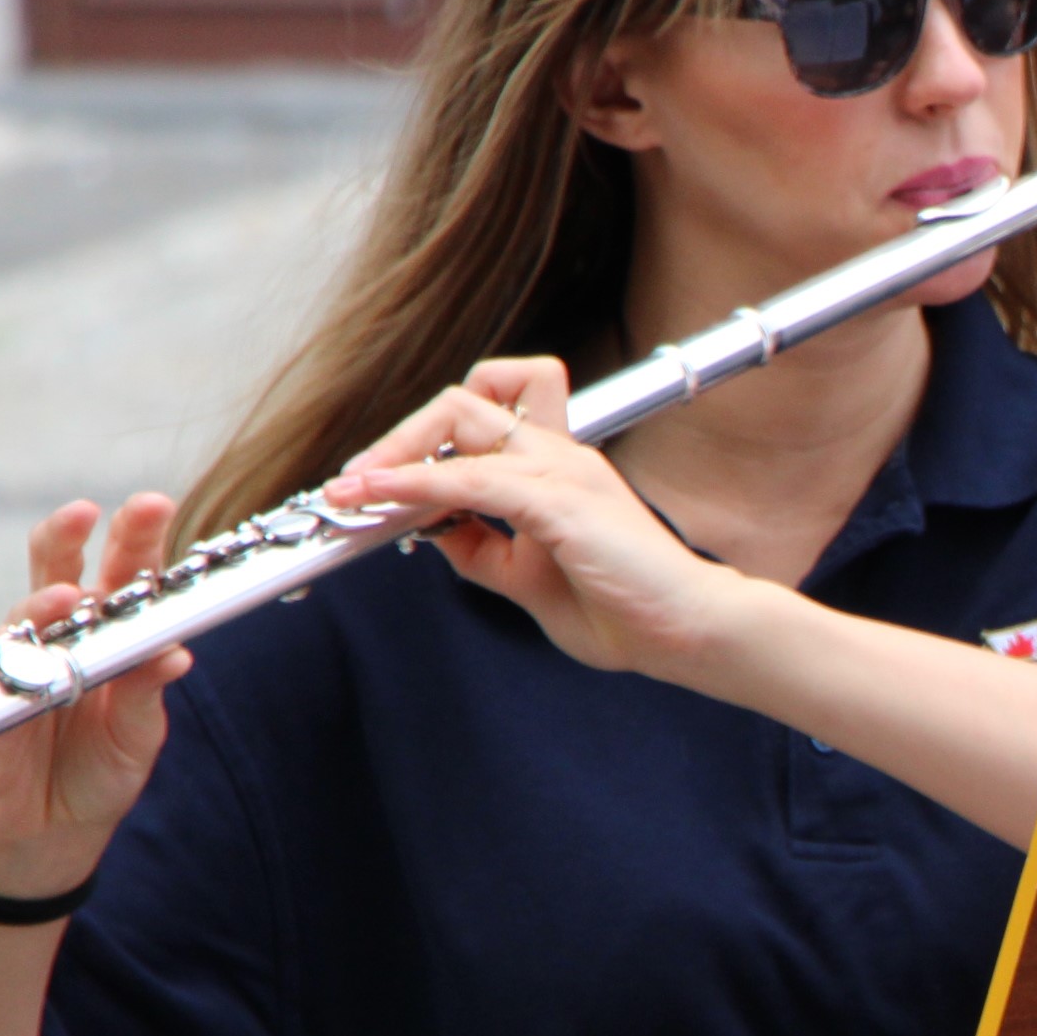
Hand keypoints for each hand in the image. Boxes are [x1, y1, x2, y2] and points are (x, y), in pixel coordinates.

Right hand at [0, 496, 194, 897]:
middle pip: (61, 574)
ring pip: (20, 623)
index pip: (120, 576)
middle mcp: (57, 643)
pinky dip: (15, 678)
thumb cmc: (99, 769)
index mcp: (103, 636)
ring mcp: (17, 673)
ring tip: (69, 594)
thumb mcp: (138, 733)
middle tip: (90, 510)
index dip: (133, 538)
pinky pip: (0, 691)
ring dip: (41, 605)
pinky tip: (31, 666)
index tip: (151, 503)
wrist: (50, 836)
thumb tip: (179, 654)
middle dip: (73, 538)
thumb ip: (147, 692)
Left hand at [322, 359, 754, 685]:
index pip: (484, 413)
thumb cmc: (626, 610)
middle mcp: (559, 455)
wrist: (687, 632)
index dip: (423, 442)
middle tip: (355, 484)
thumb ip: (482, 550)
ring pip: (459, 422)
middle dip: (397, 438)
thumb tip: (430, 532)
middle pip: (462, 403)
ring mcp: (562, 472)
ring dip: (392, 455)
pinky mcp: (562, 503)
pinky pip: (472, 478)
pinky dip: (416, 484)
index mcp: (557, 469)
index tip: (379, 487)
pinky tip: (380, 499)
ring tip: (349, 491)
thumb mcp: (527, 578)